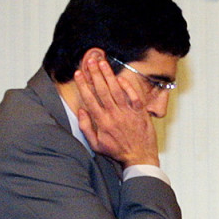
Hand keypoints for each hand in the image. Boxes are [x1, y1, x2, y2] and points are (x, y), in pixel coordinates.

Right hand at [74, 51, 159, 167]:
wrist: (139, 157)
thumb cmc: (118, 151)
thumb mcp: (96, 144)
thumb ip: (86, 127)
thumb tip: (80, 111)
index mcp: (102, 122)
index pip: (89, 99)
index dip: (83, 85)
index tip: (78, 73)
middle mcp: (113, 115)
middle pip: (102, 90)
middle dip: (94, 74)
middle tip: (90, 61)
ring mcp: (127, 113)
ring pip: (116, 90)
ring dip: (108, 75)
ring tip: (102, 62)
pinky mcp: (140, 112)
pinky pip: (133, 96)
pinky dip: (127, 86)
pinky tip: (120, 77)